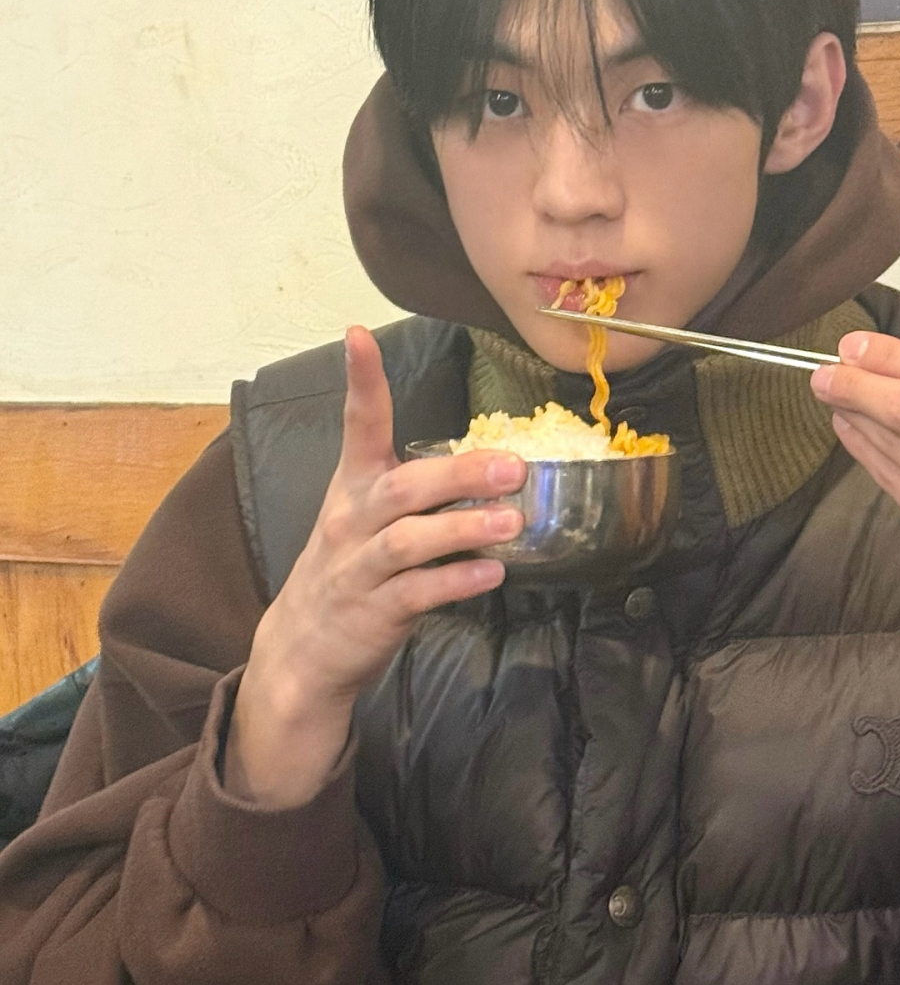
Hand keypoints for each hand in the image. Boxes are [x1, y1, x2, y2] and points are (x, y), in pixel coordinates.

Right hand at [226, 325, 525, 806]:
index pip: (357, 425)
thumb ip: (418, 490)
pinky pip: (417, 594)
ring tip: (512, 522)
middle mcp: (352, 521)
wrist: (302, 649)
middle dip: (458, 475)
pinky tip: (491, 574)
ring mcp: (359, 569)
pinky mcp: (374, 613)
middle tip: (512, 467)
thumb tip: (491, 466)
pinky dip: (455, 582)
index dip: (362, 381)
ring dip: (463, 530)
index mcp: (353, 487)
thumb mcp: (366, 518)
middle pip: (402, 488)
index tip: (358, 334)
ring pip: (408, 541)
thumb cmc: (350, 570)